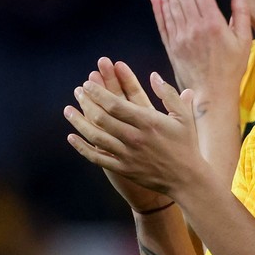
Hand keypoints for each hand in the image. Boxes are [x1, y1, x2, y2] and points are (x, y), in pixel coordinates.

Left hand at [65, 59, 201, 198]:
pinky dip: (82, 148)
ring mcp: (127, 155)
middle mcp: (134, 138)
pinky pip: (97, 158)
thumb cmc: (186, 144)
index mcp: (148, 122)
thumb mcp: (183, 115)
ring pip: (95, 137)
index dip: (98, 93)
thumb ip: (168, 93)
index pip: (115, 104)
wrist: (187, 179)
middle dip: (86, 102)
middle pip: (101, 118)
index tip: (88, 84)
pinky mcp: (123, 169)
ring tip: (68, 110)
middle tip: (78, 91)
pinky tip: (72, 137)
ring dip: (79, 122)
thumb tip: (153, 75)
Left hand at [150, 0, 251, 96]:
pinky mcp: (172, 46)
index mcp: (213, 24)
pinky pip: (163, 23)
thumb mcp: (243, 40)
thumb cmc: (232, 68)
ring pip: (171, 6)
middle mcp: (194, 28)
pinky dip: (159, 8)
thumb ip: (241, 13)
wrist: (212, 93)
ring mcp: (181, 37)